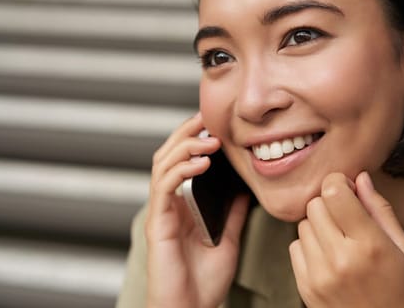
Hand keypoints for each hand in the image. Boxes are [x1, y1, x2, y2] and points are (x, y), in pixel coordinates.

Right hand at [145, 113, 249, 307]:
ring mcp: (161, 213)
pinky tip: (200, 164)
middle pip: (167, 156)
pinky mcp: (157, 224)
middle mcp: (168, 205)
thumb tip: (245, 189)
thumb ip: (232, 213)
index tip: (214, 124)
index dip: (193, 139)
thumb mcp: (228, 240)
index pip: (182, 161)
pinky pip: (164, 188)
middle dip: (185, 133)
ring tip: (209, 140)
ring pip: (162, 165)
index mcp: (182, 206)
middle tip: (206, 119)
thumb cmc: (204, 283)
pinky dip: (180, 170)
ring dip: (184, 147)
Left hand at [289, 171, 403, 306]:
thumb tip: (361, 178)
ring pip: (303, 224)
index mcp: (369, 245)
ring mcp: (319, 274)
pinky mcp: (305, 286)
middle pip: (315, 205)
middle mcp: (340, 259)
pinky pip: (294, 246)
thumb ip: (380, 209)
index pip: (334, 192)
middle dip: (330, 204)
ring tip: (340, 240)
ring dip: (319, 225)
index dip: (339, 183)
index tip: (348, 190)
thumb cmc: (400, 290)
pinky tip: (329, 256)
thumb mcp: (403, 247)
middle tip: (346, 216)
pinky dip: (309, 246)